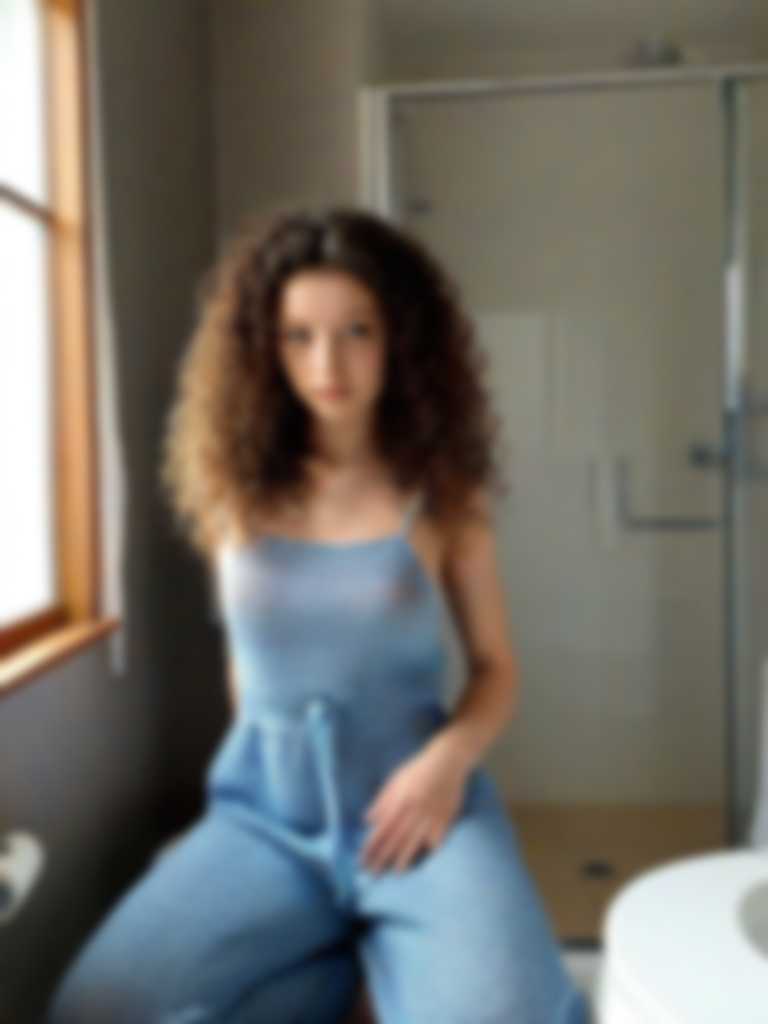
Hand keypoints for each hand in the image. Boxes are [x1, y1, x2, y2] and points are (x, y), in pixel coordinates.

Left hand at [360, 741, 470, 873]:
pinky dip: (429, 850)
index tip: (362, 860)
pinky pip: (437, 838)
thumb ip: (382, 801)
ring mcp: (431, 816)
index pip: (382, 829)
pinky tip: (423, 860)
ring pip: (416, 841)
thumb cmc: (417, 770)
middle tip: (373, 873)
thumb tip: (367, 821)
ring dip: (404, 858)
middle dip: (383, 857)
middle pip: (396, 839)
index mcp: (399, 801)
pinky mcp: (446, 818)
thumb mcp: (395, 781)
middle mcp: (414, 811)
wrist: (447, 761)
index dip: (371, 846)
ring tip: (396, 873)